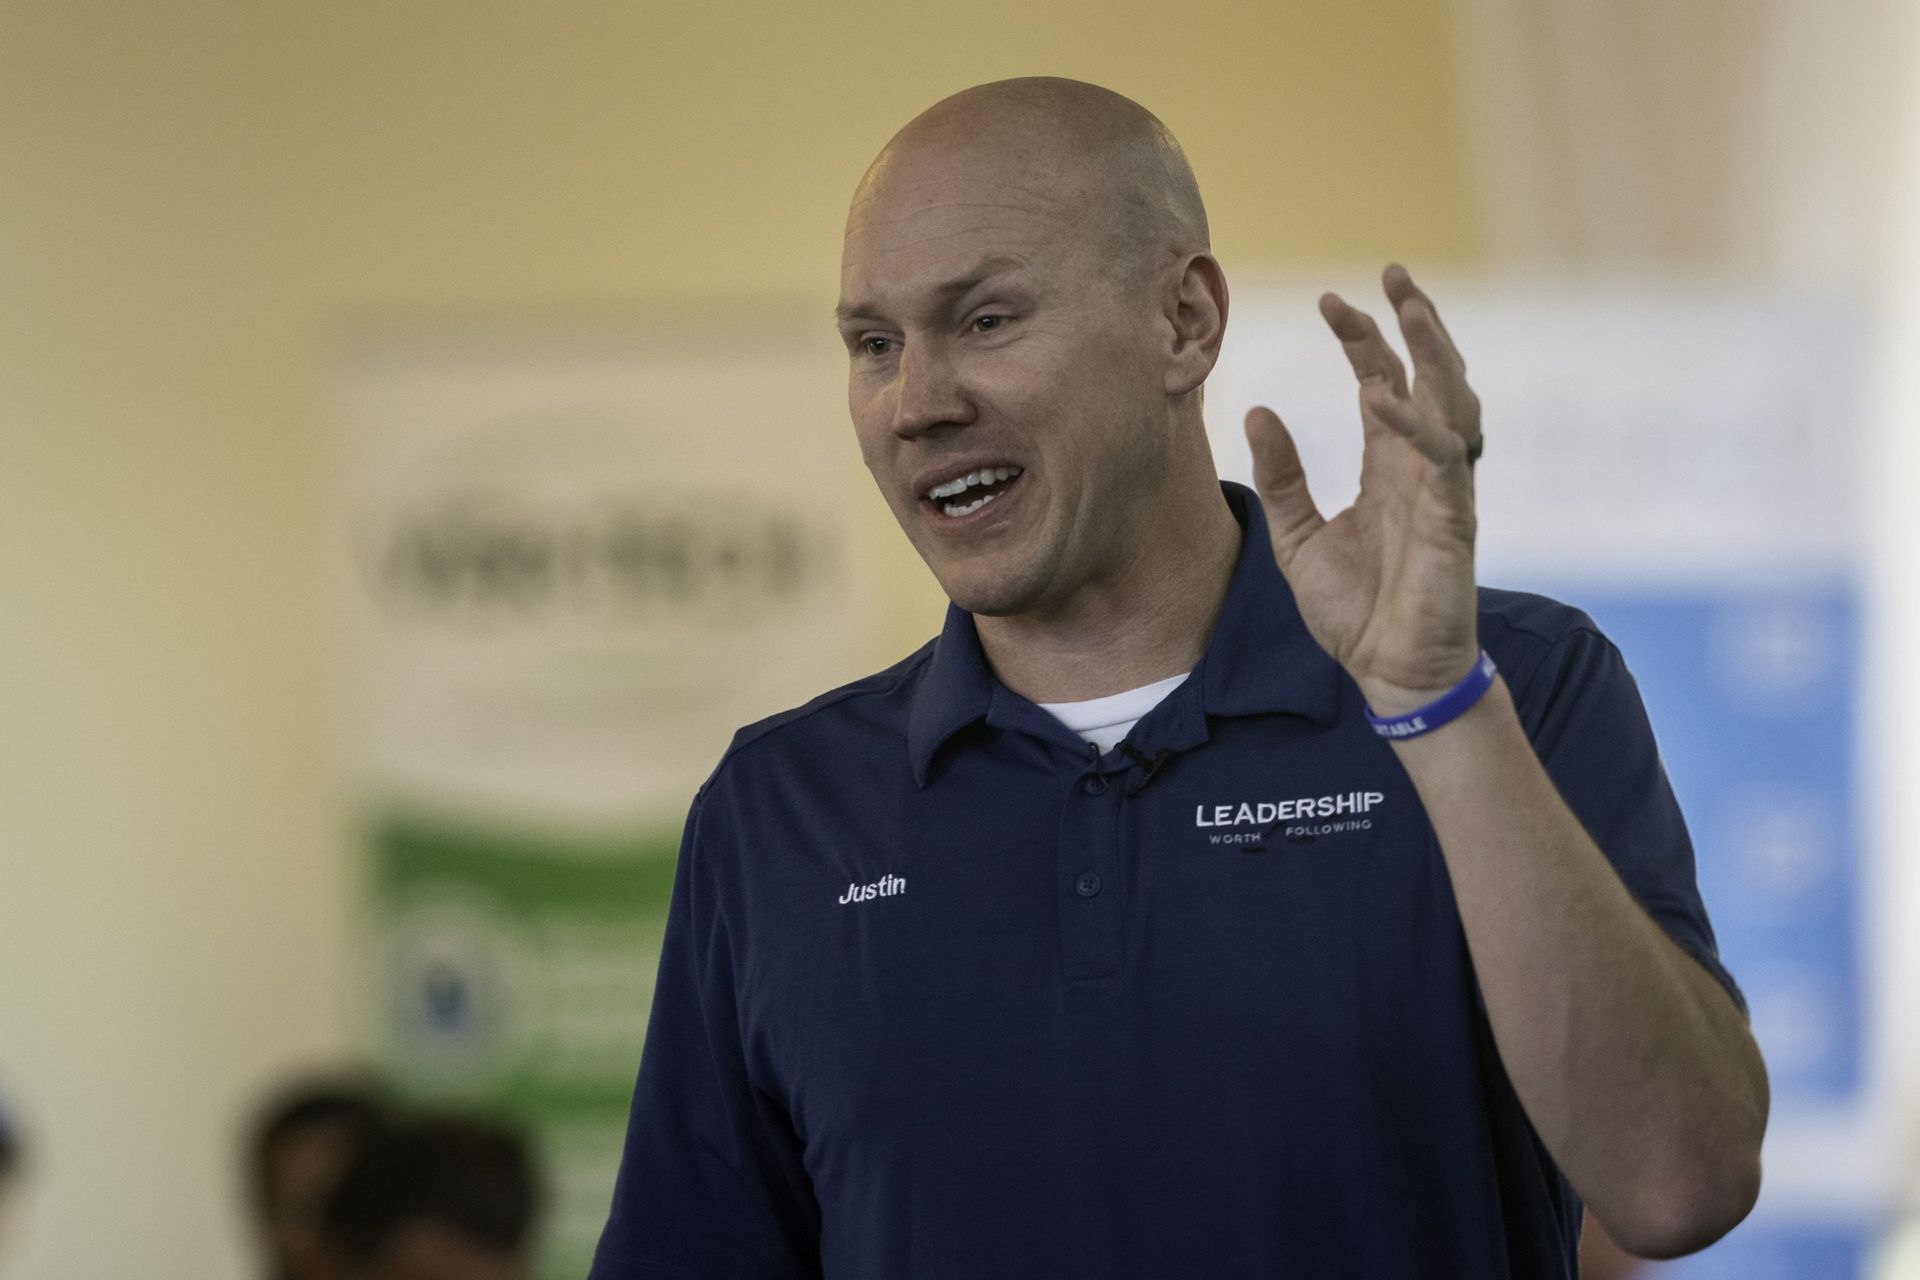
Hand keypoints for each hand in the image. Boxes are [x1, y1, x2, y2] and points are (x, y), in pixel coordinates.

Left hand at [1243, 263, 1483, 715]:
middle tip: (1392, 272)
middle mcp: (1422, 465)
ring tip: (1411, 307)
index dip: (1362, 338)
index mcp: (1389, 464)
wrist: (1388, 674)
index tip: (1329, 300)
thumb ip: (1282, 476)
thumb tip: (1257, 411)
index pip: (1381, 381)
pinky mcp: (1455, 519)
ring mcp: (1444, 489)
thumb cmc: (1355, 612)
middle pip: (1427, 375)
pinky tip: (1381, 397)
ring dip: (1435, 352)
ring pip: (1453, 401)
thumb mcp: (1297, 536)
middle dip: (1413, 322)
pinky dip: (1416, 425)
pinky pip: (1445, 459)